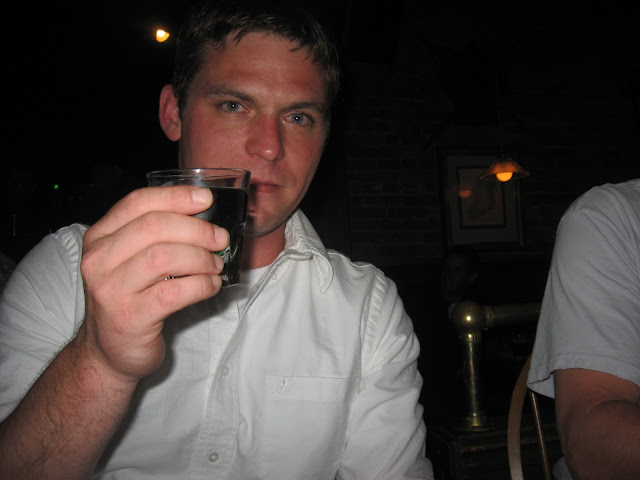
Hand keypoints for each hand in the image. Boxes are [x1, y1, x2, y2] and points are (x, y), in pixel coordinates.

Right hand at [76, 186, 228, 382]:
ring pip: (164, 257)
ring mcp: (111, 290)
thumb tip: (204, 214)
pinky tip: (211, 285)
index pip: (137, 203)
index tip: (206, 200)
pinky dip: (200, 285)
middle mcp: (98, 260)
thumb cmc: (130, 299)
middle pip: (154, 227)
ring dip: (200, 258)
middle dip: (196, 229)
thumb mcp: (131, 260)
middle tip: (220, 239)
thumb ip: (155, 235)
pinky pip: (173, 292)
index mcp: (99, 238)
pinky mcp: (129, 318)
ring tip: (216, 265)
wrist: (109, 351)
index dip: (176, 197)